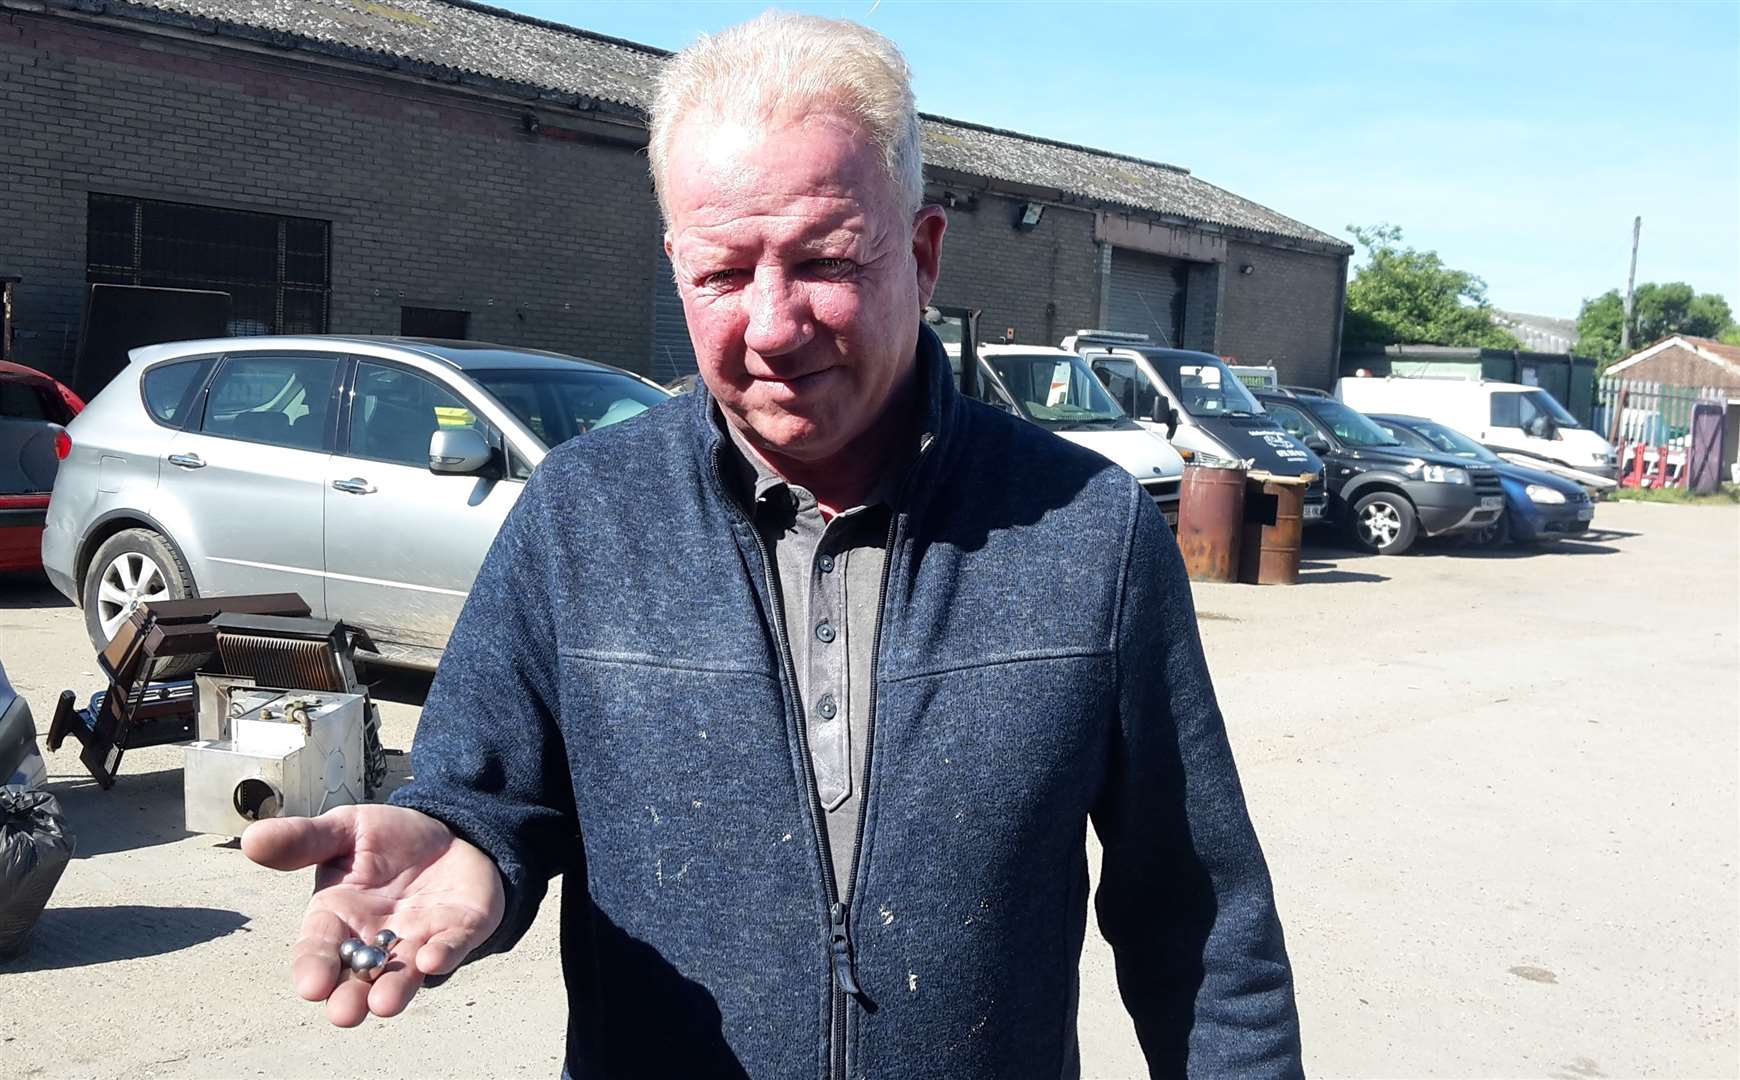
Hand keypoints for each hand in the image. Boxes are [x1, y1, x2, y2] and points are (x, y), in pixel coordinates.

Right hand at [242, 804, 505, 1026]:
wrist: (447, 830)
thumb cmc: (385, 839)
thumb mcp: (343, 831)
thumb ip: (303, 840)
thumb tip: (250, 840)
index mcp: (338, 917)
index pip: (319, 948)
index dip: (314, 967)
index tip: (310, 986)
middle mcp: (374, 939)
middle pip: (358, 977)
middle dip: (351, 997)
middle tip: (345, 1014)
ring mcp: (417, 940)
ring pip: (403, 975)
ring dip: (394, 990)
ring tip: (384, 1005)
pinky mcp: (458, 932)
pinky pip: (450, 948)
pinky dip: (442, 956)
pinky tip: (431, 960)